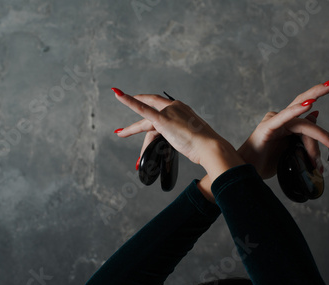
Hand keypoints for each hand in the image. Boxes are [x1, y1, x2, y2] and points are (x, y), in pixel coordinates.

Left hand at [112, 88, 244, 181]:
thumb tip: (187, 145)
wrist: (210, 146)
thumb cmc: (205, 147)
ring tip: (120, 133)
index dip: (152, 114)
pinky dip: (128, 101)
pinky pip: (141, 109)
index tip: (147, 118)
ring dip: (131, 129)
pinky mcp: (162, 120)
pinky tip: (118, 95)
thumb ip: (187, 137)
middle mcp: (175, 107)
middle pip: (151, 114)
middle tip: (125, 128)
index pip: (162, 111)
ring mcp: (168, 112)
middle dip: (137, 119)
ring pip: (144, 121)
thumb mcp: (195, 139)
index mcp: (183, 109)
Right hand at [237, 79, 328, 178]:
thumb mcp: (291, 150)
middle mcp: (280, 119)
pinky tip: (309, 104)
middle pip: (302, 102)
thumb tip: (315, 115)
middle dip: (319, 90)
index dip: (324, 133)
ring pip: (301, 122)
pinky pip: (284, 118)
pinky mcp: (267, 128)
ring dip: (319, 134)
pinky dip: (296, 110)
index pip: (309, 123)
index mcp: (286, 124)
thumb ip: (303, 135)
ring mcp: (273, 122)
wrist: (247, 172)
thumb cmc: (265, 162)